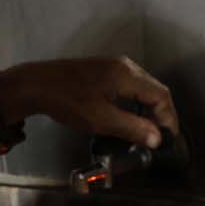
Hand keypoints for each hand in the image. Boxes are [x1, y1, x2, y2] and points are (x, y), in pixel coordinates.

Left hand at [0, 58, 178, 148]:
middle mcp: (125, 66)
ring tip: (146, 131)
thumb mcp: (101, 119)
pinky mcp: (103, 71)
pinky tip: (129, 118)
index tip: (167, 139)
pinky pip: (129, 86)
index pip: (161, 95)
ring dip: (148, 109)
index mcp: (127, 75)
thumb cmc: (67, 101)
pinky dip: (135, 103)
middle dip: (160, 115)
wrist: (36, 85)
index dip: (168, 118)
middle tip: (158, 137)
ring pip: (142, 88)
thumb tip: (157, 139)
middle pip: (154, 90)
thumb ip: (131, 128)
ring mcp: (113, 67)